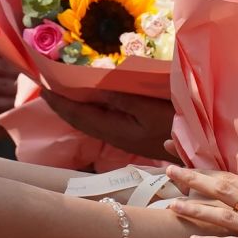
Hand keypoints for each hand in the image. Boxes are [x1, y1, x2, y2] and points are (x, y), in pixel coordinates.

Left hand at [41, 88, 174, 160]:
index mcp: (114, 130)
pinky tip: (88, 103)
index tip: (43, 87)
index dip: (59, 102)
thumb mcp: (150, 110)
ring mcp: (121, 136)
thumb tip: (96, 88)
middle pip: (79, 120)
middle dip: (60, 105)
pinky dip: (87, 110)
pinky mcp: (129, 134)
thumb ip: (123, 100)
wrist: (193, 150)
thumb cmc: (174, 126)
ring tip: (60, 93)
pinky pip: (99, 120)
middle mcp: (113, 135)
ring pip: (88, 121)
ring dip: (72, 108)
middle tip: (44, 87)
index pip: (78, 115)